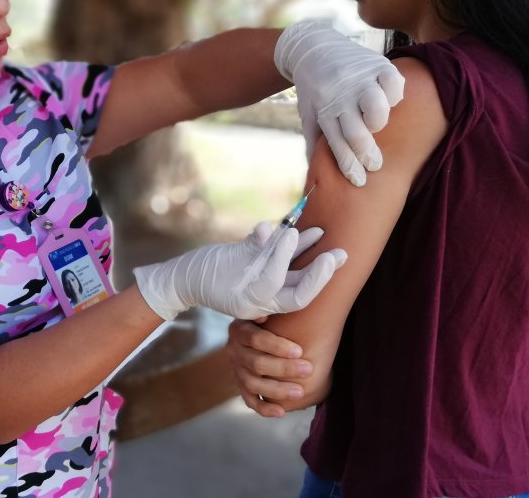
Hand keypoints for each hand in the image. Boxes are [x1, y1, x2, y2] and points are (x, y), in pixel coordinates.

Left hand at [133, 222, 346, 320]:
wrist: (188, 279)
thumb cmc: (229, 269)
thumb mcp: (260, 265)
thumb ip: (286, 256)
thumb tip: (318, 235)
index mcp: (268, 302)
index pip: (302, 297)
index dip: (322, 279)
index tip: (339, 256)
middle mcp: (257, 300)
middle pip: (294, 296)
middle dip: (316, 275)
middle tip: (334, 253)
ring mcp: (241, 287)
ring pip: (270, 277)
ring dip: (285, 254)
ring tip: (296, 231)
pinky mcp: (226, 272)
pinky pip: (246, 256)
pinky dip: (258, 240)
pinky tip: (266, 226)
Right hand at [227, 316, 320, 416]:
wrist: (262, 334)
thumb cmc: (273, 321)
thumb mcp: (269, 312)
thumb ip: (271, 311)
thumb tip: (265, 315)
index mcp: (239, 330)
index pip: (255, 339)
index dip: (276, 346)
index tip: (299, 350)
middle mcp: (233, 350)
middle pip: (256, 363)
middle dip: (284, 368)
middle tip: (308, 369)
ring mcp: (236, 370)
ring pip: (253, 384)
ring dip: (277, 389)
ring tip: (300, 392)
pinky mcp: (241, 386)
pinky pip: (250, 400)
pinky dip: (264, 408)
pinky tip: (281, 412)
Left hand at [275, 19, 404, 186]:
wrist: (312, 47)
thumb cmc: (313, 89)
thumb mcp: (308, 114)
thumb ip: (314, 143)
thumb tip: (316, 180)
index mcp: (323, 109)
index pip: (337, 145)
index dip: (350, 166)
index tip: (360, 182)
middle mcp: (340, 95)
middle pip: (357, 132)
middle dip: (367, 154)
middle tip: (375, 164)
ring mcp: (359, 78)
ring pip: (376, 106)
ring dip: (379, 121)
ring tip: (378, 126)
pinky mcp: (376, 63)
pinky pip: (393, 82)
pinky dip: (395, 94)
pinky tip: (391, 101)